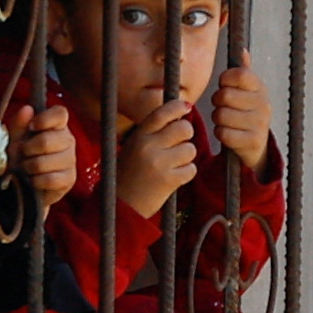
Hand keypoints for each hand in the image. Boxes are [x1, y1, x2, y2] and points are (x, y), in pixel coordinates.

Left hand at [6, 103, 76, 205]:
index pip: (60, 113)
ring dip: (29, 167)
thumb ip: (19, 123)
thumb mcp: (14, 138)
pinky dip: (35, 181)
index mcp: (56, 125)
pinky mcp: (70, 179)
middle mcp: (67, 140)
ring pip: (45, 162)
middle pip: (47, 140)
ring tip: (27, 168)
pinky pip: (49, 179)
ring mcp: (70, 160)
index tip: (31, 126)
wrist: (23, 185)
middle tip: (23, 153)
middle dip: (27, 149)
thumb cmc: (20, 156)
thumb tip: (27, 108)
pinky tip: (34, 180)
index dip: (45, 119)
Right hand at [115, 97, 199, 218]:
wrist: (121, 205)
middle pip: (184, 128)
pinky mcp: (169, 181)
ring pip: (190, 149)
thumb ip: (152, 132)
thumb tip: (180, 115)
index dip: (178, 106)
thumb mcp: (133, 147)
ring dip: (186, 157)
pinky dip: (186, 173)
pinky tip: (174, 178)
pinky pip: (191, 169)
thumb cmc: (129, 174)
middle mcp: (148, 146)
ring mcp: (160, 164)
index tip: (185, 107)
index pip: (162, 112)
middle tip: (178, 145)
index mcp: (139, 136)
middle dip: (186, 136)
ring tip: (172, 165)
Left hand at [214, 52, 271, 171]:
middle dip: (217, 101)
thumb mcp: (248, 91)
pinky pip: (223, 133)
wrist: (257, 145)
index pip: (239, 74)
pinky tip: (228, 133)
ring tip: (226, 120)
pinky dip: (220, 133)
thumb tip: (242, 50)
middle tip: (222, 106)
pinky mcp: (253, 141)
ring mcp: (260, 123)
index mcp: (260, 87)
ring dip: (217, 119)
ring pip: (221, 115)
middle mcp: (264, 104)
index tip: (224, 85)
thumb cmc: (246, 112)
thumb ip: (243, 72)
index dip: (225, 79)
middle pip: (224, 95)